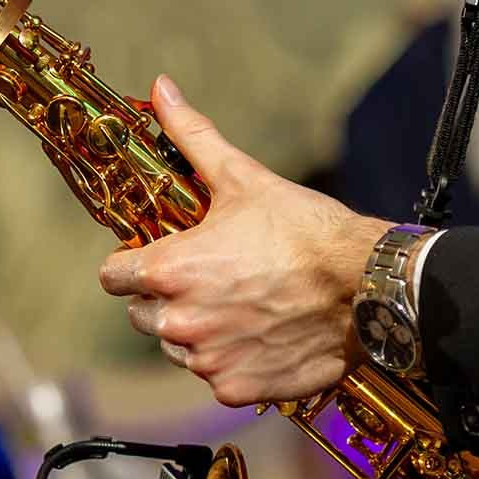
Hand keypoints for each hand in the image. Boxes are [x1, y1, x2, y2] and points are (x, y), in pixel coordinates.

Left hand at [98, 76, 391, 406]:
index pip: (113, 277)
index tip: (157, 257)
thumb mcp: (242, 177)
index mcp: (169, 270)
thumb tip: (161, 89)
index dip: (132, 264)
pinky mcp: (237, 388)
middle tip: (210, 279)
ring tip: (240, 305)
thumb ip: (190, 137)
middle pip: (143, 315)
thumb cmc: (306, 230)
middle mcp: (180, 322)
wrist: (366, 285)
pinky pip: (215, 377)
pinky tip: (261, 334)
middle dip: (166, 298)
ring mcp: (208, 360)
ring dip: (197, 332)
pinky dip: (232, 361)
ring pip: (178, 349)